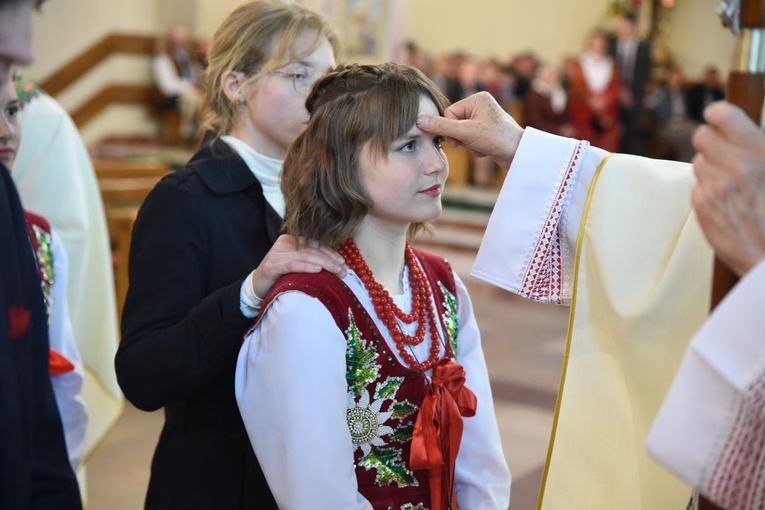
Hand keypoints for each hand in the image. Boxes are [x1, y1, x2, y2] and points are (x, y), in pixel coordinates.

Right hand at [250, 235, 346, 297]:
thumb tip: (336, 265)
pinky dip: (306, 267)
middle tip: (344, 271)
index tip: (343, 262)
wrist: (257, 287)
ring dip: (324, 264)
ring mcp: (278, 253)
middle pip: (312, 250)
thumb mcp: (297, 265)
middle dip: (330, 261)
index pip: (315, 244)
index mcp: (292, 240)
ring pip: (305, 256)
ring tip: (336, 272)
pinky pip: (292, 264)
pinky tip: (318, 270)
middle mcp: (285, 243)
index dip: (330, 252)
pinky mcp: (272, 265)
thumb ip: (311, 260)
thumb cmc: (281, 277)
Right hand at [416, 91, 523, 169]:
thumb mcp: (465, 132)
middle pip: (455, 124)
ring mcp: (485, 118)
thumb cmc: (496, 139)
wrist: (519, 154)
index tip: (462, 137)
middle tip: (474, 143)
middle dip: (462, 138)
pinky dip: (476, 147)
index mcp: (478, 98)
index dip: (453, 129)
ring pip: (462, 134)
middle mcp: (482, 105)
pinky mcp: (488, 131)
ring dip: (469, 144)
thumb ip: (441, 126)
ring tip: (482, 146)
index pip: (450, 113)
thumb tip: (419, 120)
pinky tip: (486, 150)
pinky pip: (471, 139)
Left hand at [691, 101, 764, 275]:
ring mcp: (714, 188)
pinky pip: (697, 187)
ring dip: (712, 167)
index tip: (720, 117)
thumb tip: (743, 134)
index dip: (719, 114)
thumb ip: (759, 147)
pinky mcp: (702, 208)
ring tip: (733, 181)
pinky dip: (708, 191)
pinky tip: (728, 202)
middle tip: (725, 149)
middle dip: (712, 140)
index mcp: (758, 152)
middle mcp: (733, 167)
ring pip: (698, 162)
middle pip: (702, 136)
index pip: (722, 114)